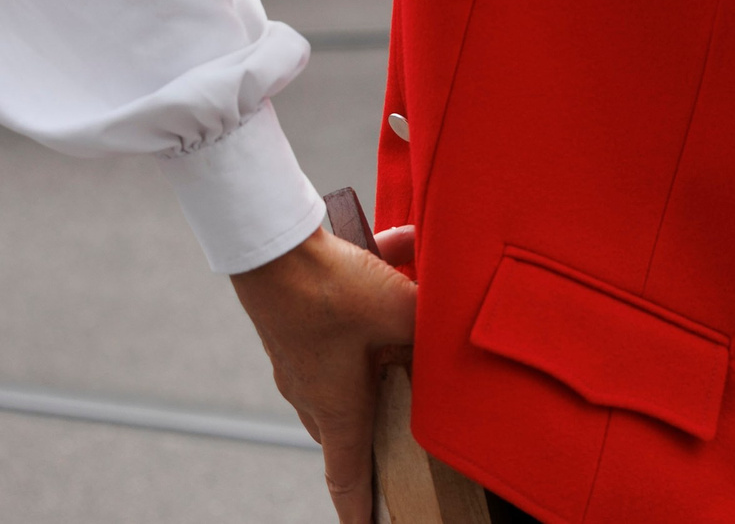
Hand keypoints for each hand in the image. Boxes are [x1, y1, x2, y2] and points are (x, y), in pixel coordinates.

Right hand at [230, 223, 420, 523]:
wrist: (273, 247)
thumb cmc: (331, 290)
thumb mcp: (402, 315)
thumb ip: (432, 336)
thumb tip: (451, 339)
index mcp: (336, 407)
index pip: (348, 475)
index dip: (359, 508)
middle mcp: (313, 390)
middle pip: (350, 424)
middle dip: (377, 432)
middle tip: (401, 444)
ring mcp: (302, 359)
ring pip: (350, 370)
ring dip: (382, 351)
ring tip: (413, 331)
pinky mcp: (300, 325)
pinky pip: (346, 319)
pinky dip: (377, 290)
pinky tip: (407, 248)